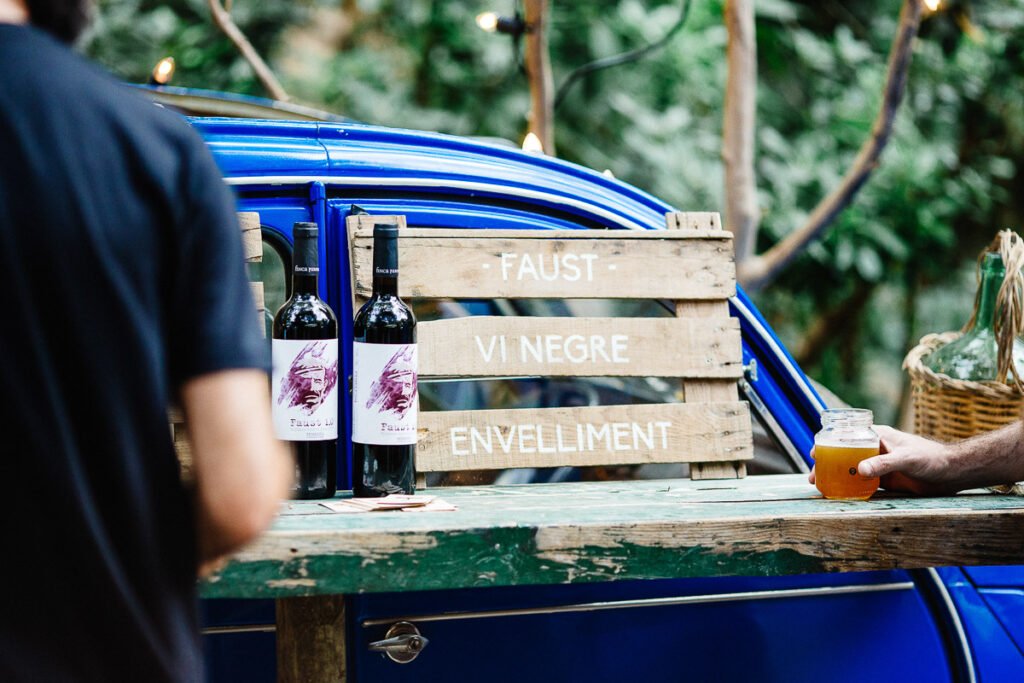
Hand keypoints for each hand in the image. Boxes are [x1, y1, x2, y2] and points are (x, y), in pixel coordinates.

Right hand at [809, 425, 955, 494]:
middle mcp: (874, 449)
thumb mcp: (906, 458)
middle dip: (826, 464)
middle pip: (843, 454)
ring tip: (820, 486)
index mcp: (877, 436)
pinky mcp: (885, 480)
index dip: (828, 442)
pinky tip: (839, 494)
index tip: (814, 451)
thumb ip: (883, 463)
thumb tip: (859, 470)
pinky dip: (849, 488)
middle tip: (813, 475)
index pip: (846, 435)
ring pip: (850, 469)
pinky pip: (862, 483)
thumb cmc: (931, 458)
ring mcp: (878, 465)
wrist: (951, 474)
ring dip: (835, 477)